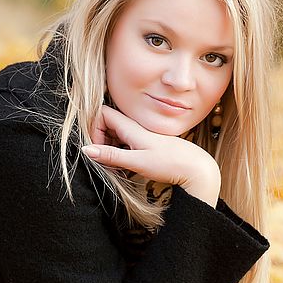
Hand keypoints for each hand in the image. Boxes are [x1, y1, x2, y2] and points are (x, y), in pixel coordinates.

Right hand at [83, 104, 220, 205]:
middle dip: (100, 141)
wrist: (196, 168)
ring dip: (109, 149)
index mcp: (132, 127)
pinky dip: (120, 153)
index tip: (96, 148)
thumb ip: (111, 156)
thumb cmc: (169, 164)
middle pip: (107, 124)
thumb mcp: (137, 162)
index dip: (93, 128)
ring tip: (115, 167)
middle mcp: (136, 127)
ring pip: (116, 134)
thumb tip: (86, 150)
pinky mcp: (146, 144)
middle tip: (104, 161)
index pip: (102, 114)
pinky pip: (125, 143)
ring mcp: (141, 135)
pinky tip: (126, 169)